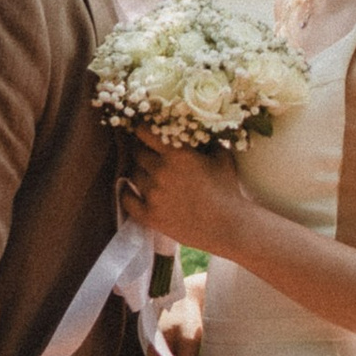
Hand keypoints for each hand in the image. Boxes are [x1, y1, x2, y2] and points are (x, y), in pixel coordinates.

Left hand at [125, 137, 248, 257]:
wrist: (228, 226)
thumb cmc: (228, 189)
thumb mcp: (222, 155)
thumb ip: (207, 139)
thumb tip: (196, 128)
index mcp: (178, 154)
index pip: (145, 132)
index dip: (143, 129)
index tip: (146, 131)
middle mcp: (161, 171)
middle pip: (137, 153)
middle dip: (143, 151)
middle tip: (151, 154)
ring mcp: (153, 195)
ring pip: (134, 174)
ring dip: (140, 172)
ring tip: (150, 174)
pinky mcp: (150, 216)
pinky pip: (127, 200)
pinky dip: (128, 193)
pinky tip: (132, 190)